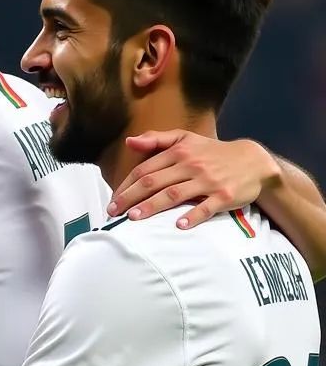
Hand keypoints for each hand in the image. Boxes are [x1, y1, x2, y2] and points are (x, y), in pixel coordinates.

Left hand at [109, 131, 281, 228]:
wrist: (253, 161)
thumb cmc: (212, 152)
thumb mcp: (186, 139)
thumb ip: (157, 139)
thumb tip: (129, 141)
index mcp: (179, 152)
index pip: (145, 170)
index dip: (125, 186)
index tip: (112, 200)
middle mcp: (191, 165)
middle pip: (154, 182)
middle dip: (130, 198)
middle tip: (113, 212)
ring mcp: (208, 181)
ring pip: (175, 194)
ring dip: (152, 206)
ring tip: (133, 218)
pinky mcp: (224, 196)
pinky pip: (206, 207)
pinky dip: (193, 216)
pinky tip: (178, 226)